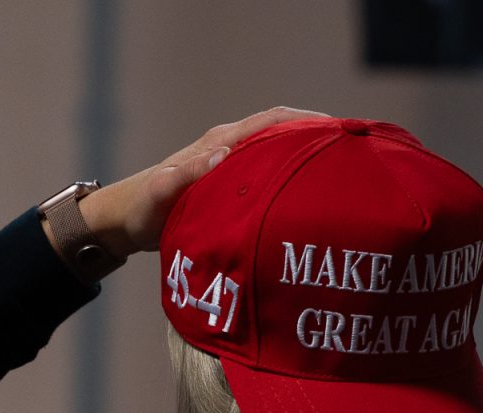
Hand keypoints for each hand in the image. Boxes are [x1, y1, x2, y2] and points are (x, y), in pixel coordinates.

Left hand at [76, 106, 329, 261]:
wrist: (126, 221)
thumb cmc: (141, 212)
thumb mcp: (156, 199)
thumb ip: (181, 178)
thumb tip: (221, 154)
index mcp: (220, 143)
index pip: (273, 121)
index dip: (307, 122)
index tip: (339, 132)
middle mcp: (231, 147)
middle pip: (284, 131)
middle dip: (319, 137)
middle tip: (356, 154)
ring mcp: (234, 164)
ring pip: (281, 151)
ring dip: (310, 156)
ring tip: (345, 174)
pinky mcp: (235, 182)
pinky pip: (273, 171)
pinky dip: (295, 175)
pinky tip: (314, 197)